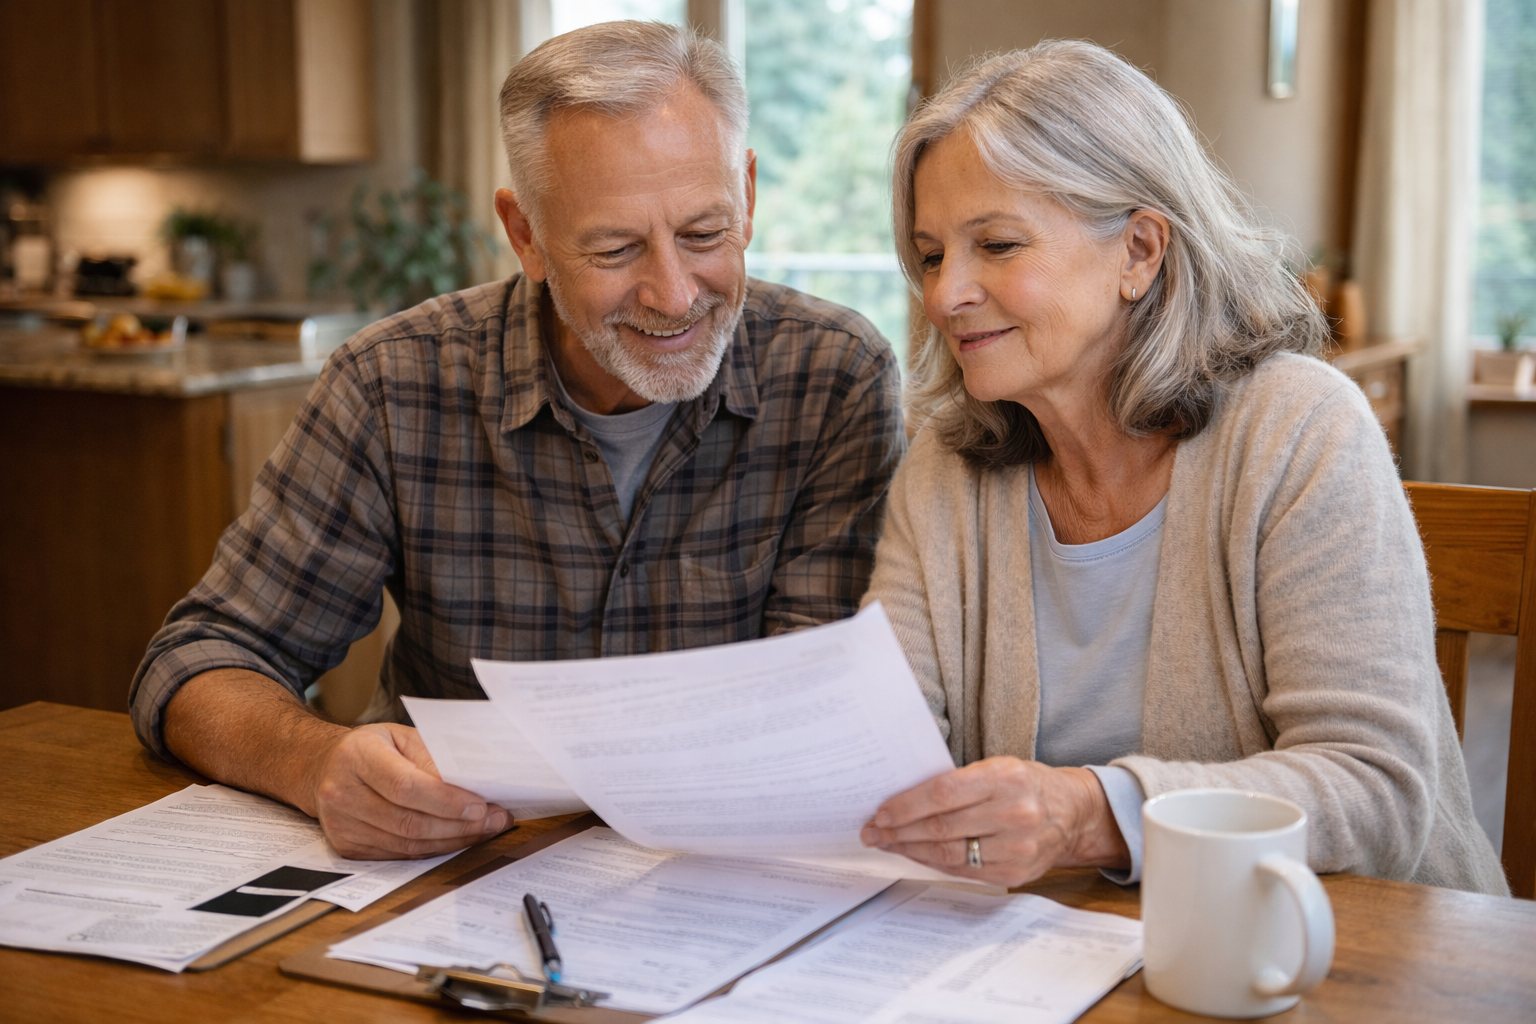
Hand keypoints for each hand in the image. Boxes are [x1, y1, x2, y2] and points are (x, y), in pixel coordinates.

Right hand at [307, 723, 511, 858]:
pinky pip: (398, 854)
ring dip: (452, 840)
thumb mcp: (401, 737)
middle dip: (458, 825)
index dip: (445, 800)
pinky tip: (457, 839)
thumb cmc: (372, 748)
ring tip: (485, 830)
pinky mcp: (347, 847)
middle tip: (495, 820)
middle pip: (408, 820)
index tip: (480, 805)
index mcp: (356, 756)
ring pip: (406, 844)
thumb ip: (432, 758)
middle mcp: (341, 792)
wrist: (324, 767)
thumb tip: (472, 786)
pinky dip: (433, 849)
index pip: (404, 785)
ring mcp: (341, 824)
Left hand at [859, 757, 1128, 886]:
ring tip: (887, 844)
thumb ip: (957, 783)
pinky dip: (933, 863)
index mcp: (1006, 777)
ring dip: (910, 850)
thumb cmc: (1025, 785)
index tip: (880, 812)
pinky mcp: (1016, 873)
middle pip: (941, 827)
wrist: (1072, 813)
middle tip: (872, 832)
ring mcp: (1017, 847)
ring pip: (949, 853)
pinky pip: (963, 871)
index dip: (905, 805)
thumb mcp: (997, 768)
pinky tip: (916, 854)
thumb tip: (901, 800)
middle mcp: (1015, 812)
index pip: (942, 793)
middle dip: (899, 831)